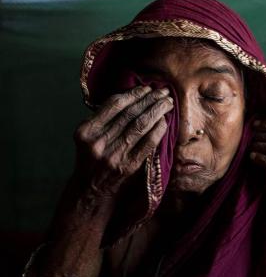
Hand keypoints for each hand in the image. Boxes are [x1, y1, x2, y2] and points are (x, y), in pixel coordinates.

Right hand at [73, 85, 173, 201]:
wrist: (91, 188)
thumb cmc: (91, 157)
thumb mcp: (88, 136)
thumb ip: (103, 118)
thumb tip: (132, 96)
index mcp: (86, 131)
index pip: (114, 105)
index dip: (133, 94)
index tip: (146, 88)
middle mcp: (99, 142)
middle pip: (130, 113)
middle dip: (150, 99)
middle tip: (163, 91)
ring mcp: (114, 155)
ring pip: (140, 125)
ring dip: (157, 110)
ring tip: (168, 102)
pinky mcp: (129, 166)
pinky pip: (148, 143)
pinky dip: (158, 129)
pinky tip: (164, 121)